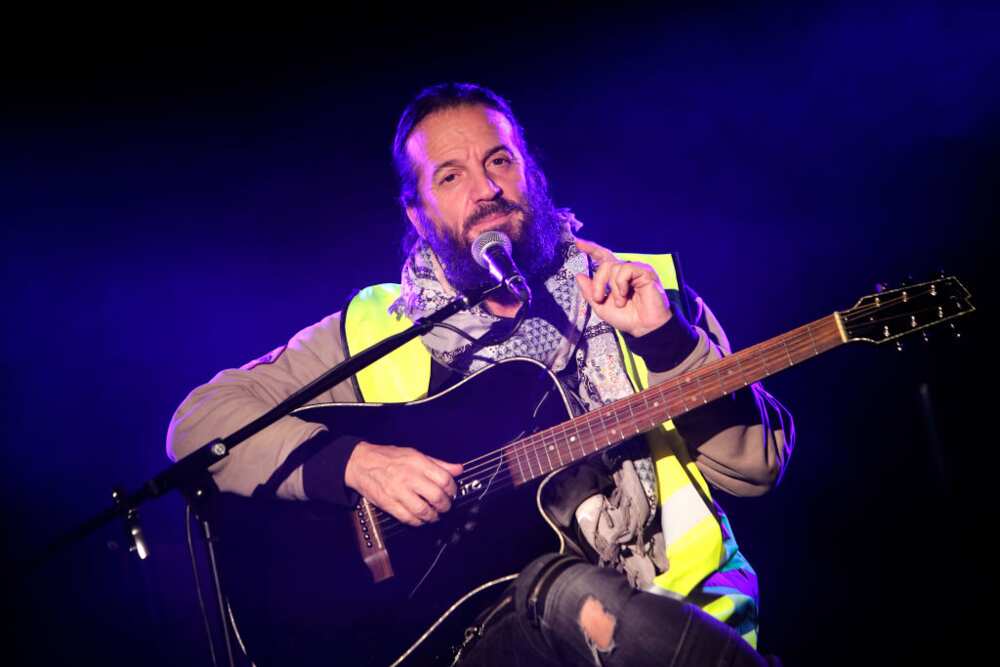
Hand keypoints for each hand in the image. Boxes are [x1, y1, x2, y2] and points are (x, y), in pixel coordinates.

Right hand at [344, 442, 462, 525]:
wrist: (360, 463)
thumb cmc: (387, 457)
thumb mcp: (414, 454)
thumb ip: (438, 463)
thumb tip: (458, 469)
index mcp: (417, 462)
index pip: (444, 479)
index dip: (452, 489)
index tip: (452, 493)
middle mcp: (408, 477)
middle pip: (436, 497)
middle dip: (445, 505)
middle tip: (445, 506)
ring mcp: (398, 492)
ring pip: (423, 510)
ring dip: (433, 516)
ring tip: (435, 514)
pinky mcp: (388, 504)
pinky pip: (408, 518)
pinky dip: (418, 522)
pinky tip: (421, 518)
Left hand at [573, 238, 671, 336]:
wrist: (643, 328)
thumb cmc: (626, 318)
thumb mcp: (601, 306)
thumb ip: (590, 291)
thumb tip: (579, 276)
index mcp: (615, 276)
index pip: (602, 257)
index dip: (591, 249)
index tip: (578, 243)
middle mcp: (625, 270)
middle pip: (604, 263)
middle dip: (598, 282)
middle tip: (598, 298)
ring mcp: (636, 270)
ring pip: (613, 266)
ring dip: (612, 287)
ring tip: (620, 302)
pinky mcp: (645, 272)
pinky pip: (626, 269)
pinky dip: (621, 283)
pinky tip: (626, 294)